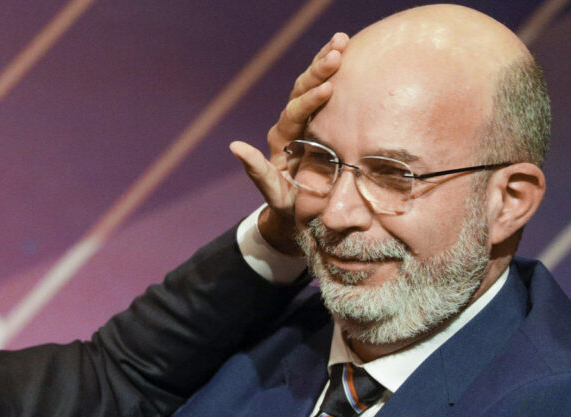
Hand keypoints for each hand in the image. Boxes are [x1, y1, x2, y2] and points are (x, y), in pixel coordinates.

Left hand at [230, 32, 347, 254]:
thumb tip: (234, 146)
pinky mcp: (320, 120)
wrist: (298, 209)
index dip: (309, 101)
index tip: (328, 90)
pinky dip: (334, 72)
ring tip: (342, 40)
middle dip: (318, 71)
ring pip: (311, 85)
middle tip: (337, 53)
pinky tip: (348, 51)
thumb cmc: (287, 205)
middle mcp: (290, 125)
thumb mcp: (272, 191)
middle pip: (301, 91)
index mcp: (282, 140)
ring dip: (324, 62)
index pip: (294, 114)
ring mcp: (305, 120)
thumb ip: (256, 170)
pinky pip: (325, 91)